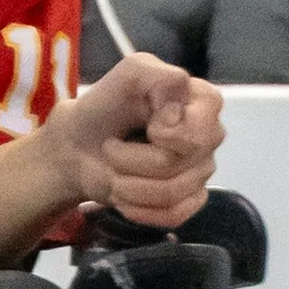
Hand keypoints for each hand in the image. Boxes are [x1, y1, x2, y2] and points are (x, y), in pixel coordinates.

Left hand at [51, 54, 225, 231]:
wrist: (79, 145)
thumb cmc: (106, 106)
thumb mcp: (132, 73)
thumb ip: (163, 77)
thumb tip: (178, 115)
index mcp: (203, 102)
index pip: (203, 129)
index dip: (167, 133)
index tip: (144, 125)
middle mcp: (209, 137)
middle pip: (181, 163)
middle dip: (132, 159)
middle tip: (111, 148)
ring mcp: (201, 171)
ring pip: (172, 192)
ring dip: (128, 185)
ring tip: (113, 172)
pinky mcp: (188, 200)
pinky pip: (174, 215)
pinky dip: (139, 209)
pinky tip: (123, 197)